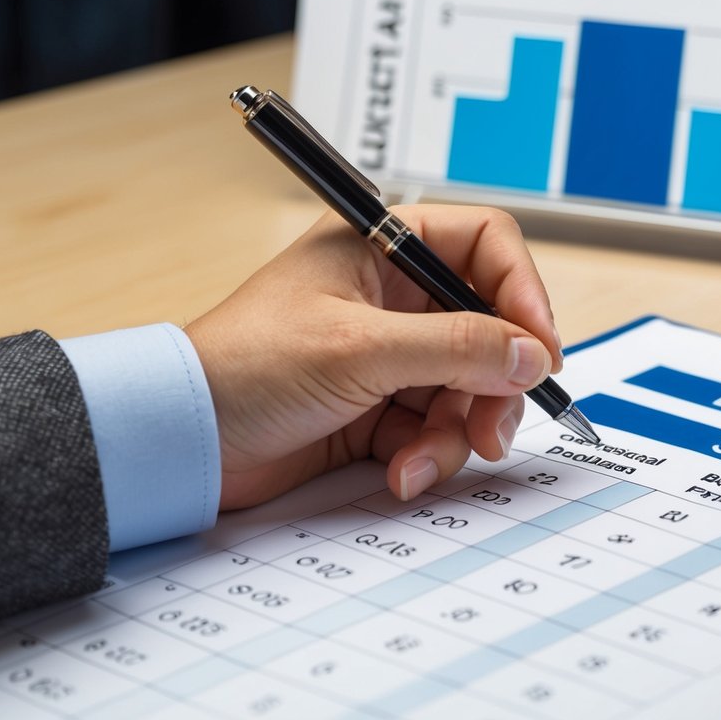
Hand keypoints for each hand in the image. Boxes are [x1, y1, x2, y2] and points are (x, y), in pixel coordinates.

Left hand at [184, 205, 562, 509]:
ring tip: (423, 461)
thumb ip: (455, 347)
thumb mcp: (360, 349)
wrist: (182, 440)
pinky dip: (427, 456)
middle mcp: (392, 296)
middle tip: (493, 428)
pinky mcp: (378, 409)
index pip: (485, 245)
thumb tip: (531, 354)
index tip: (538, 350)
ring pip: (468, 387)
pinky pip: (435, 429)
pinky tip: (398, 474)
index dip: (522, 293)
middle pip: (488, 328)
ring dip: (458, 431)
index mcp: (382, 249)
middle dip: (495, 384)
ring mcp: (388, 355)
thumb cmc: (245, 366)